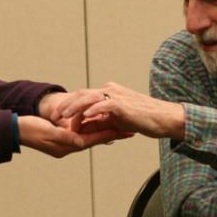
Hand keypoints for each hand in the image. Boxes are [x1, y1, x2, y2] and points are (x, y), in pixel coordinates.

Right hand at [17, 115, 130, 157]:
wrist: (13, 129)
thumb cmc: (28, 129)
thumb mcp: (48, 132)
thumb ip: (64, 136)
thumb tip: (80, 141)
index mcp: (67, 145)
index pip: (95, 139)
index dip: (112, 134)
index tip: (128, 131)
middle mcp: (69, 145)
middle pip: (96, 138)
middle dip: (113, 133)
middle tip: (130, 128)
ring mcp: (65, 141)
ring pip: (90, 135)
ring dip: (104, 131)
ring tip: (120, 126)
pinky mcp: (60, 136)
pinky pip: (81, 132)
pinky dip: (92, 128)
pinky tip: (98, 124)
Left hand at [47, 83, 185, 140]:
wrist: (164, 118)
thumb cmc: (144, 120)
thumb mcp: (117, 120)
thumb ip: (101, 120)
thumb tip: (85, 125)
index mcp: (108, 93)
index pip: (83, 97)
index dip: (69, 107)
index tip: (57, 118)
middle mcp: (110, 91)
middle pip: (81, 94)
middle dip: (65, 105)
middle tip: (52, 116)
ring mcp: (116, 96)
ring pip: (88, 98)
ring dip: (73, 107)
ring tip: (61, 117)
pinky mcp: (122, 104)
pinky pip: (103, 106)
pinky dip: (92, 111)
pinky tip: (82, 118)